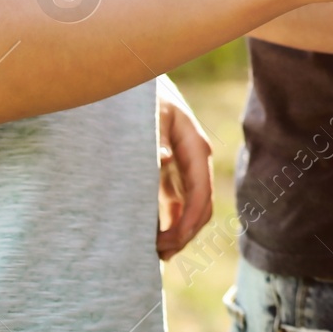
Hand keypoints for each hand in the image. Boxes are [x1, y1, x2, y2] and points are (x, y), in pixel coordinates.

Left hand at [156, 76, 213, 260]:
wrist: (131, 75)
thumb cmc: (141, 95)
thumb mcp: (148, 113)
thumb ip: (155, 138)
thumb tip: (164, 160)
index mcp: (193, 147)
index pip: (201, 194)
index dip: (187, 224)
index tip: (168, 245)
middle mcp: (192, 159)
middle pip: (200, 206)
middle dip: (183, 234)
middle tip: (158, 256)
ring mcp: (182, 164)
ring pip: (189, 207)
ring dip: (176, 231)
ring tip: (154, 253)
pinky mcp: (168, 168)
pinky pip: (175, 201)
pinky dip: (167, 221)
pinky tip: (151, 237)